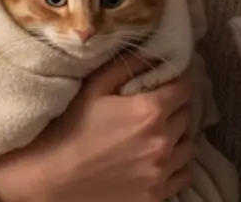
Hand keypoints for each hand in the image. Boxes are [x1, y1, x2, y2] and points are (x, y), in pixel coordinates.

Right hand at [0, 54, 197, 201]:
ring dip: (177, 137)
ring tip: (156, 135)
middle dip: (174, 108)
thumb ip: (126, 67)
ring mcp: (161, 170)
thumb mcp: (92, 89)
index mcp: (149, 111)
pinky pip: (184, 174)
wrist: (52, 178)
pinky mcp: (156, 193)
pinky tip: (157, 160)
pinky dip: (176, 165)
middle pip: (187, 115)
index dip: (175, 81)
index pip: (184, 88)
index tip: (165, 83)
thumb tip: (152, 52)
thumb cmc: (68, 129)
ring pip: (189, 145)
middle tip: (154, 109)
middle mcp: (162, 140)